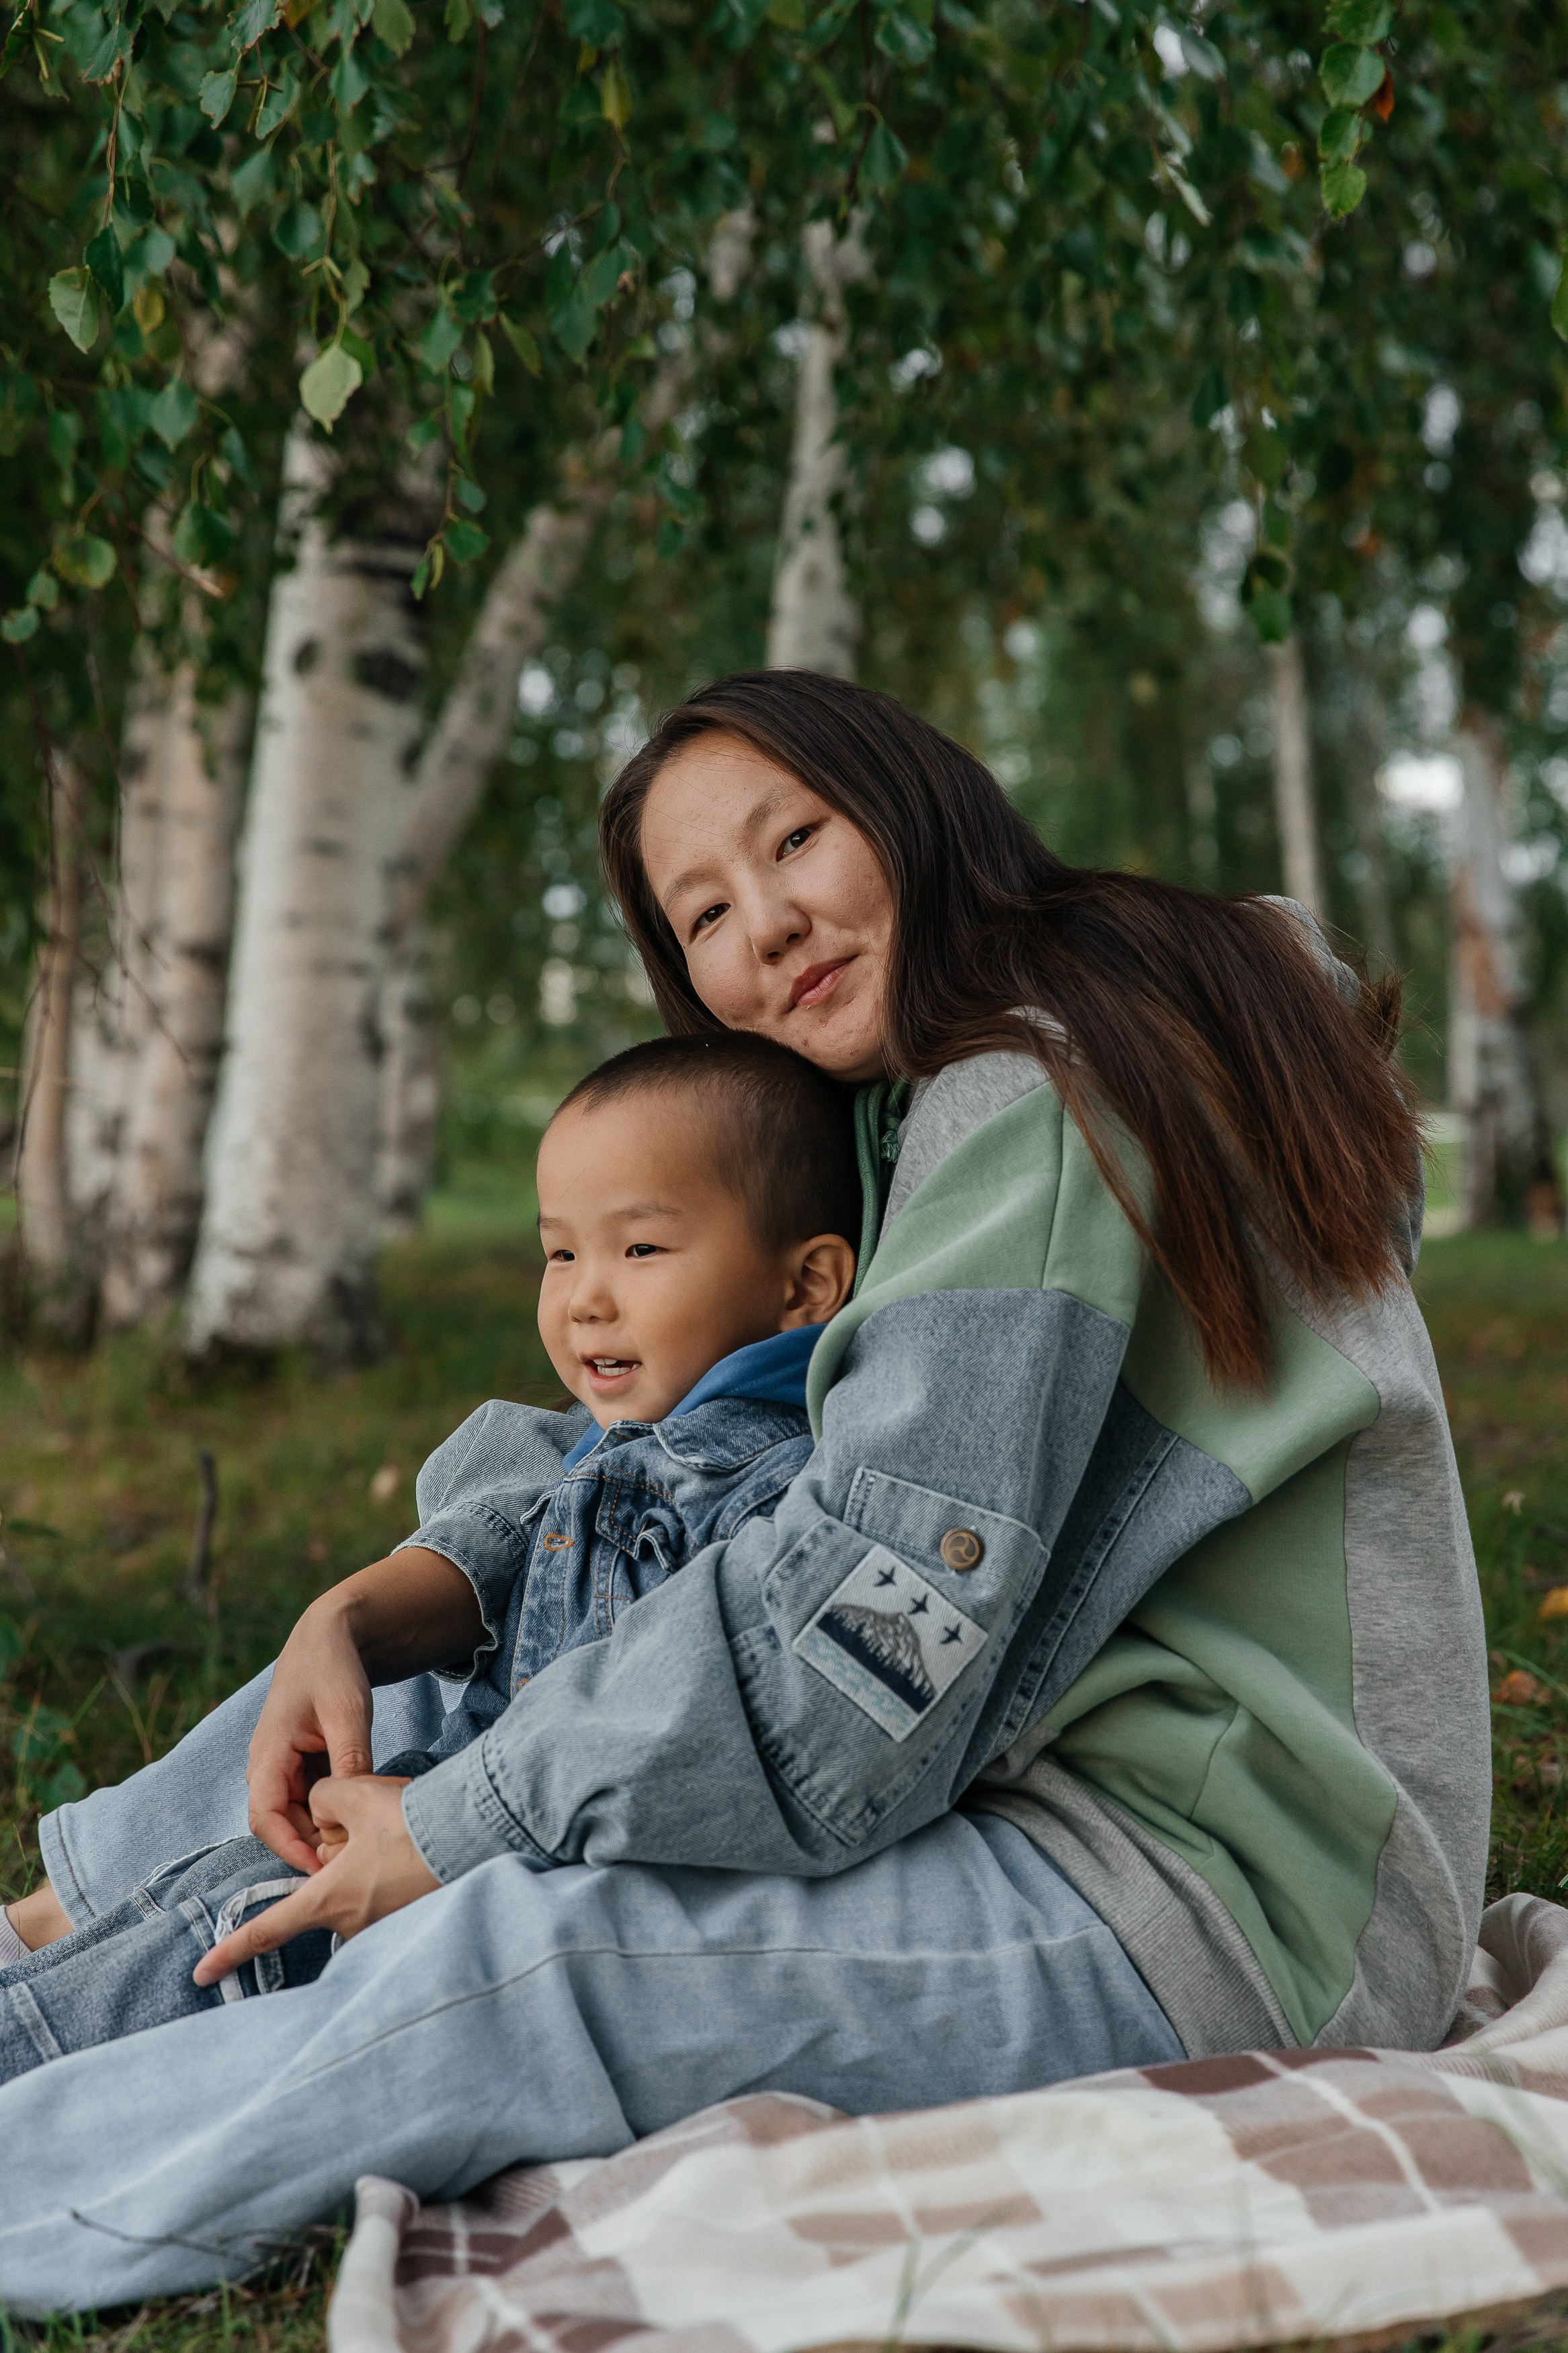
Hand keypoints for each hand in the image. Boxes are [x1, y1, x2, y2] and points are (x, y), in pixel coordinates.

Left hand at [194, 1776, 437, 1987]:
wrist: (473, 1834)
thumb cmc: (409, 1820)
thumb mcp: (352, 1794)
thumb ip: (321, 1797)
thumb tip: (322, 1810)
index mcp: (327, 1898)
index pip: (267, 1929)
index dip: (230, 1951)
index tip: (200, 1975)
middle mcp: (351, 1922)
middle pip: (325, 1891)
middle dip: (340, 1857)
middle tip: (375, 1828)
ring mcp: (384, 1926)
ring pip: (359, 1889)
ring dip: (372, 1863)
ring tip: (404, 1835)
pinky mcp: (412, 1919)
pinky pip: (389, 1895)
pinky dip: (396, 1872)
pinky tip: (419, 1849)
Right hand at [247, 1597, 375, 1872]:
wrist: (329, 1637)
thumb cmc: (332, 1668)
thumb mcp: (347, 1711)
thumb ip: (350, 1758)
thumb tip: (355, 1808)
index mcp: (268, 1754)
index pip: (265, 1818)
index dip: (289, 1849)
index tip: (320, 1871)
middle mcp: (269, 1766)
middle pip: (283, 1825)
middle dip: (313, 1846)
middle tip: (355, 1861)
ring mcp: (285, 1768)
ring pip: (300, 1816)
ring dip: (325, 1830)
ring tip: (363, 1840)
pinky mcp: (303, 1766)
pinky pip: (313, 1801)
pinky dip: (333, 1812)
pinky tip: (362, 1816)